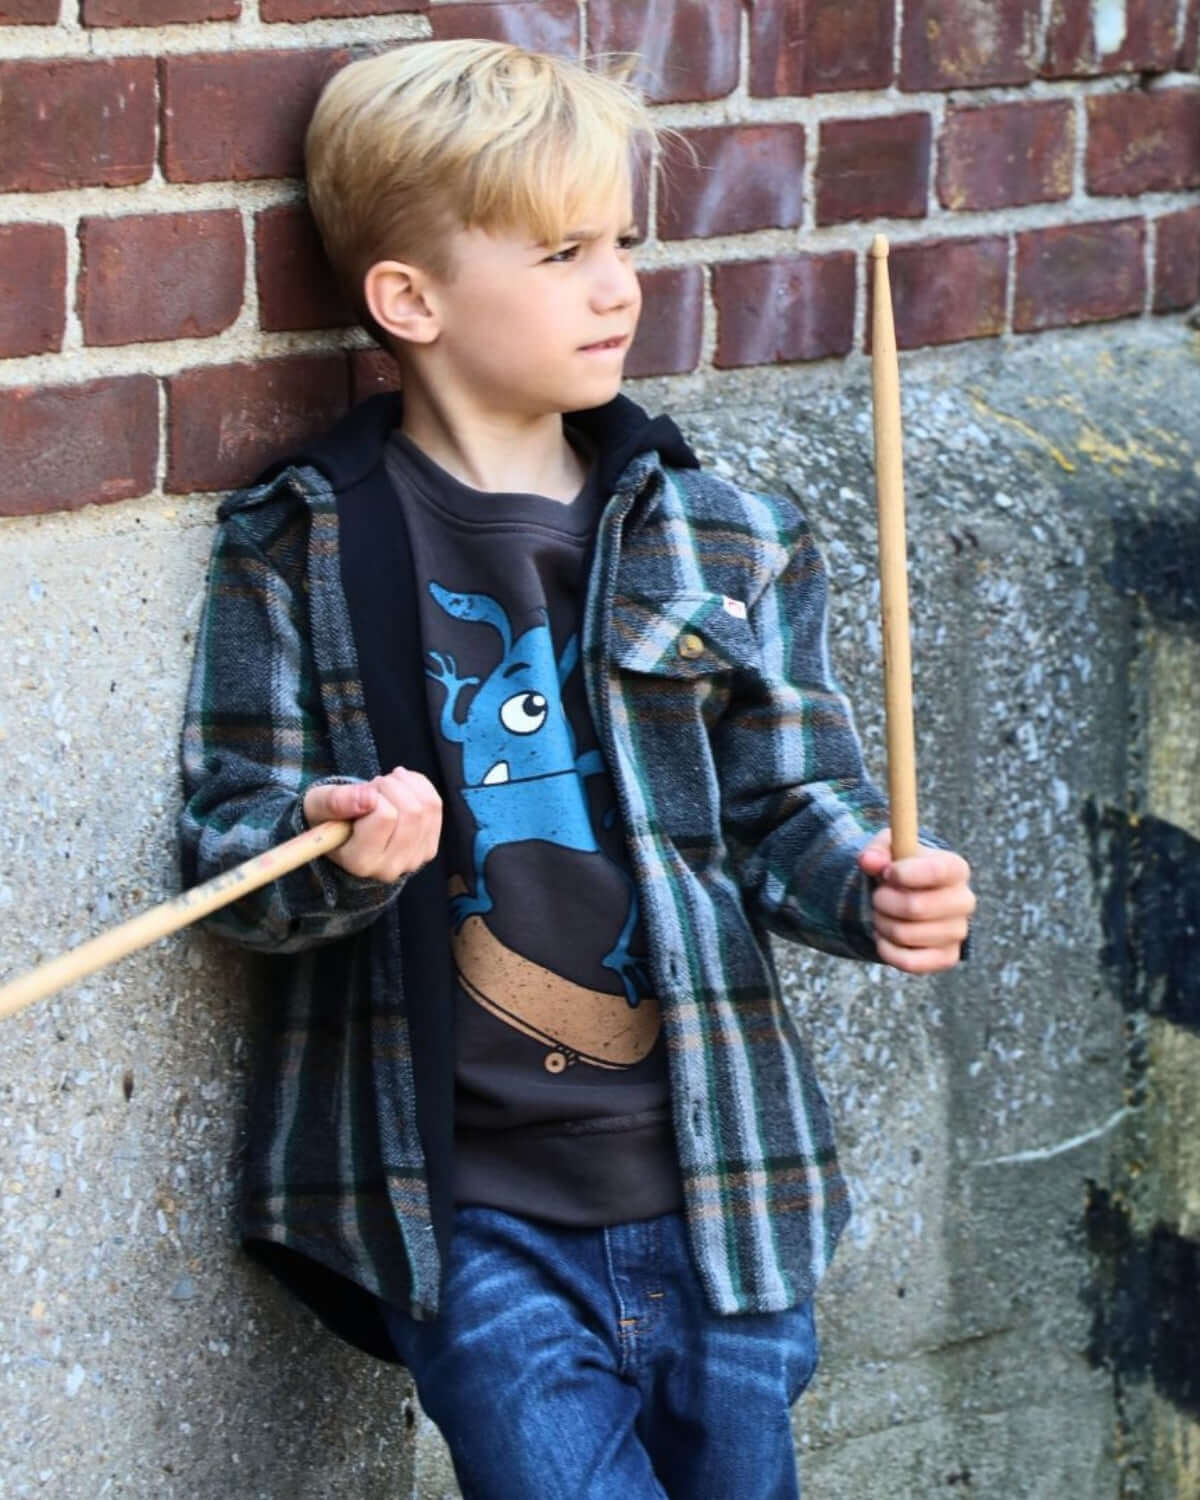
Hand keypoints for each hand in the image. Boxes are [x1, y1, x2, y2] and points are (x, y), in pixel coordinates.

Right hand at [303, 769, 441, 882]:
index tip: (360, 796)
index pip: (385, 815)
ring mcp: (413, 861)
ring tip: (384, 788)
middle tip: (373, 788)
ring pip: (426, 807)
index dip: (374, 795)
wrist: (345, 836)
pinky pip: (435, 806)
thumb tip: (369, 797)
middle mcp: (389, 868)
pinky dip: (419, 787)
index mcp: (359, 862)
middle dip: (392, 787)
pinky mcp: (427, 850)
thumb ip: (336, 802)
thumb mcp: (318, 806)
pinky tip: (400, 788)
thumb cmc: (329, 820)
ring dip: (405, 785)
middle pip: (412, 812)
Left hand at [858, 829, 973, 973]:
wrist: (908, 897)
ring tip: (882, 914)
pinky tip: (885, 936)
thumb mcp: (887, 851)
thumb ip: (877, 851)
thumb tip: (868, 861)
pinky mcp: (948, 958)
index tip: (887, 873)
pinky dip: (886, 949)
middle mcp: (964, 901)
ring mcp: (958, 932)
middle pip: (915, 907)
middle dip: (883, 901)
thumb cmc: (900, 869)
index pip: (936, 871)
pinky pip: (909, 962)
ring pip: (905, 934)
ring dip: (881, 923)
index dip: (903, 874)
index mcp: (955, 868)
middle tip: (878, 896)